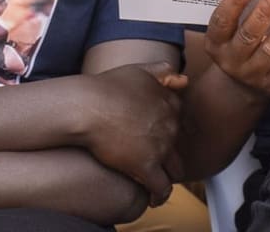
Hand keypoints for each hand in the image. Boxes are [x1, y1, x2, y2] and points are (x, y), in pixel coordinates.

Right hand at [81, 62, 186, 206]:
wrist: (87, 106)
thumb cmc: (105, 88)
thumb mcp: (136, 70)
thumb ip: (160, 71)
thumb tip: (182, 78)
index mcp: (168, 103)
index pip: (178, 120)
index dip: (168, 129)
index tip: (157, 136)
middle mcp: (170, 124)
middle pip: (178, 145)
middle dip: (168, 152)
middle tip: (154, 159)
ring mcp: (161, 146)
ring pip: (176, 169)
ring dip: (169, 175)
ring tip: (157, 181)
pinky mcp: (147, 166)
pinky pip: (161, 187)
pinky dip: (159, 195)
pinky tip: (153, 198)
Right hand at [204, 0, 269, 97]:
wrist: (245, 83)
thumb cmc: (241, 44)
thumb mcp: (233, 29)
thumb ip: (244, 11)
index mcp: (217, 42)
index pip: (222, 21)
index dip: (233, 3)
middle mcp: (232, 60)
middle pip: (248, 35)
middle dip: (264, 12)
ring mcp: (254, 73)